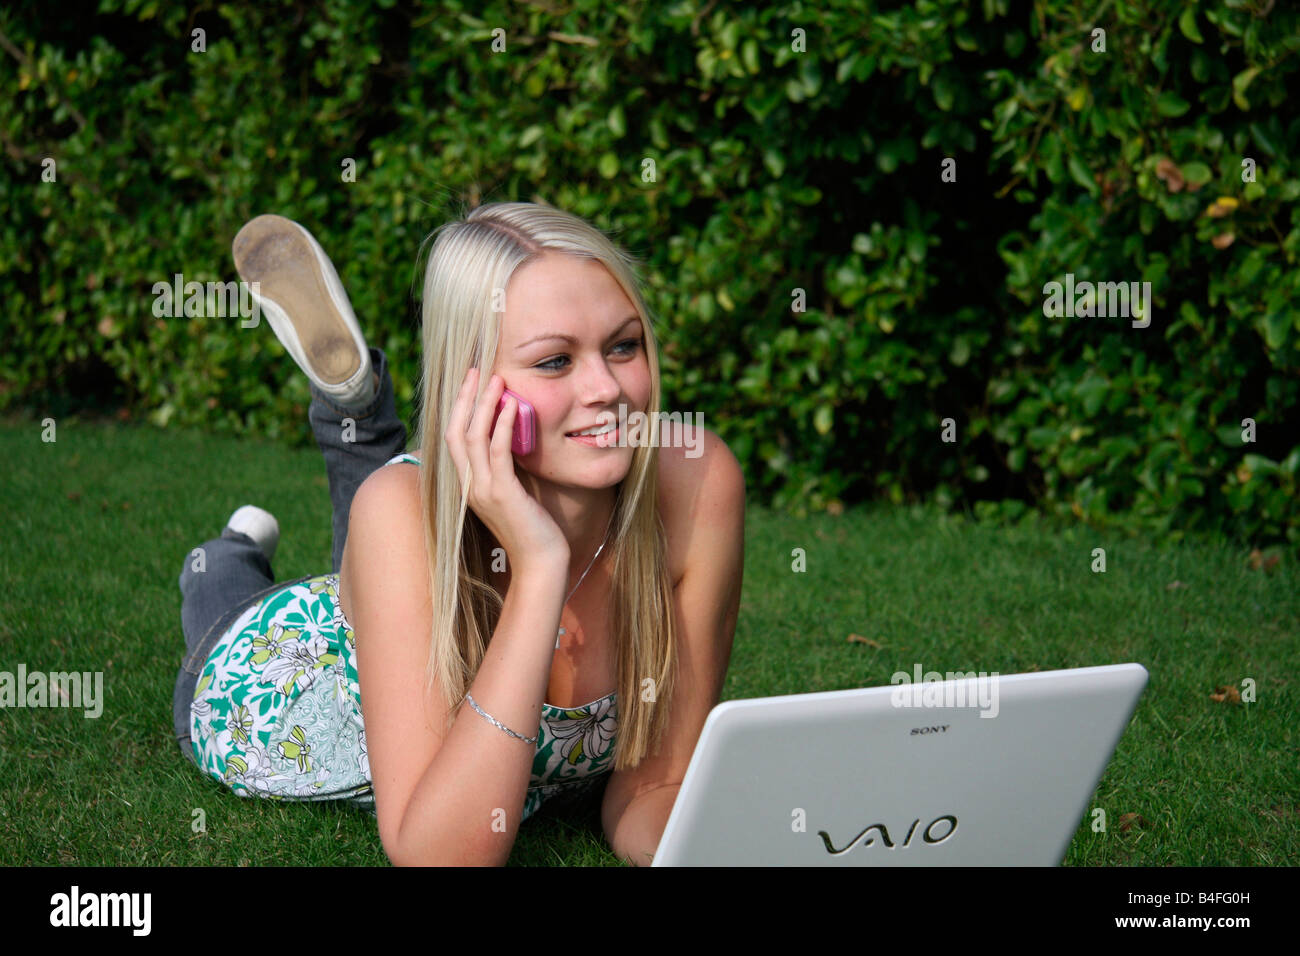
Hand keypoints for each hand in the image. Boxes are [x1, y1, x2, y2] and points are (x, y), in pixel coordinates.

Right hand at [443, 368, 569, 573]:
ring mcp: (483, 491)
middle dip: (465, 398)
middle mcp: (469, 486)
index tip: (471, 383)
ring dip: (484, 405)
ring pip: (473, 437)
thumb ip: (507, 468)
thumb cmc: (533, 529)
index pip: (454, 439)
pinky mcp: (503, 494)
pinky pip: (498, 453)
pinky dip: (503, 426)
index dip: (460, 408)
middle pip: (455, 432)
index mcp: (469, 485)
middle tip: (476, 369)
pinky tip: (512, 406)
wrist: (540, 564)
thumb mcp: (515, 493)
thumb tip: (514, 438)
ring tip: (496, 379)